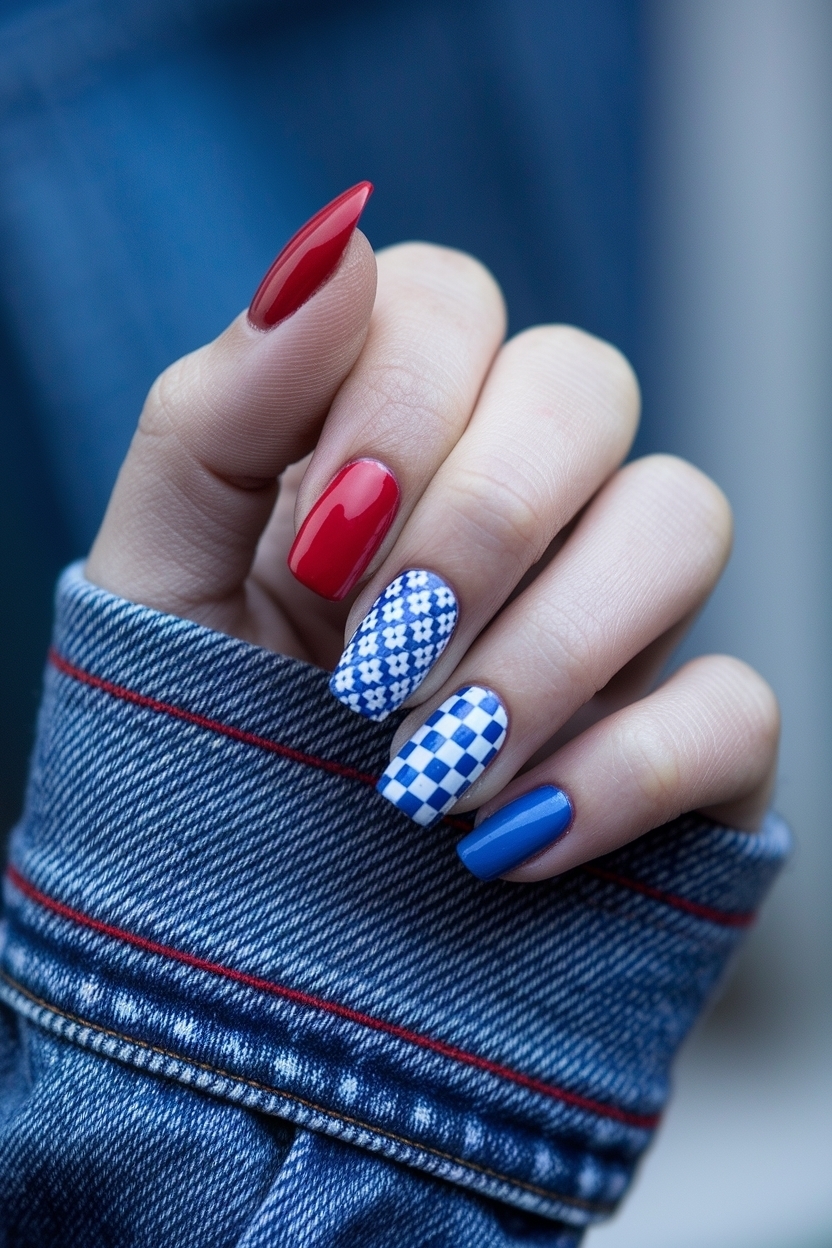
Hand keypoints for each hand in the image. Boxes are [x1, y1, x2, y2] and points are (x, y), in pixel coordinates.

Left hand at [87, 187, 778, 882]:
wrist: (245, 942)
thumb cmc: (197, 739)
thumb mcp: (162, 579)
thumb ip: (221, 410)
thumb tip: (338, 243)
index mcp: (392, 441)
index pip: (453, 303)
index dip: (400, 405)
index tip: (317, 552)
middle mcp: (521, 507)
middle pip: (587, 384)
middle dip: (477, 523)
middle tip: (372, 664)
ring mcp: (615, 622)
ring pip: (685, 517)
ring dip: (546, 648)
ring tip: (422, 774)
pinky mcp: (683, 749)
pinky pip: (737, 706)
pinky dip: (624, 772)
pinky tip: (507, 845)